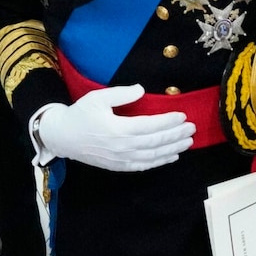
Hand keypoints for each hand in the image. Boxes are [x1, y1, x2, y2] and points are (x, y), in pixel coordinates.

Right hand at [37, 85, 194, 171]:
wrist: (63, 137)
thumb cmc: (80, 114)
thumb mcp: (98, 98)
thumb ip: (121, 94)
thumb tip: (141, 90)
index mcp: (118, 129)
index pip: (151, 126)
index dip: (168, 121)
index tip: (182, 115)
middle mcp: (123, 147)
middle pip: (156, 142)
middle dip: (176, 135)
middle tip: (192, 128)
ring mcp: (121, 159)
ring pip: (153, 156)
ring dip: (173, 149)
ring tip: (188, 142)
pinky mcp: (119, 166)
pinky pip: (144, 166)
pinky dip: (160, 162)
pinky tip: (171, 156)